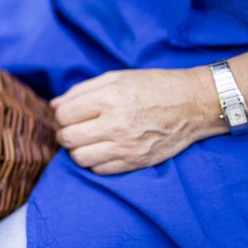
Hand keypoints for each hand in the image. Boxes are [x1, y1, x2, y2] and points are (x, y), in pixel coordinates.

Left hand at [50, 68, 225, 174]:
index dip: (61, 115)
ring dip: (77, 150)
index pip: (64, 115)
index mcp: (109, 99)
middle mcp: (116, 124)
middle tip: (73, 129)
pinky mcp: (136, 161)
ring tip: (85, 141)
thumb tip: (54, 106)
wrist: (193, 104)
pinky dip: (94, 161)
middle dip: (64, 134)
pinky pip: (99, 170)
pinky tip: (102, 150)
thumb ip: (81, 91)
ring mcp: (126, 146)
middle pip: (68, 138)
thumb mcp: (115, 78)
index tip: (68, 113)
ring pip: (80, 158)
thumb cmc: (152, 86)